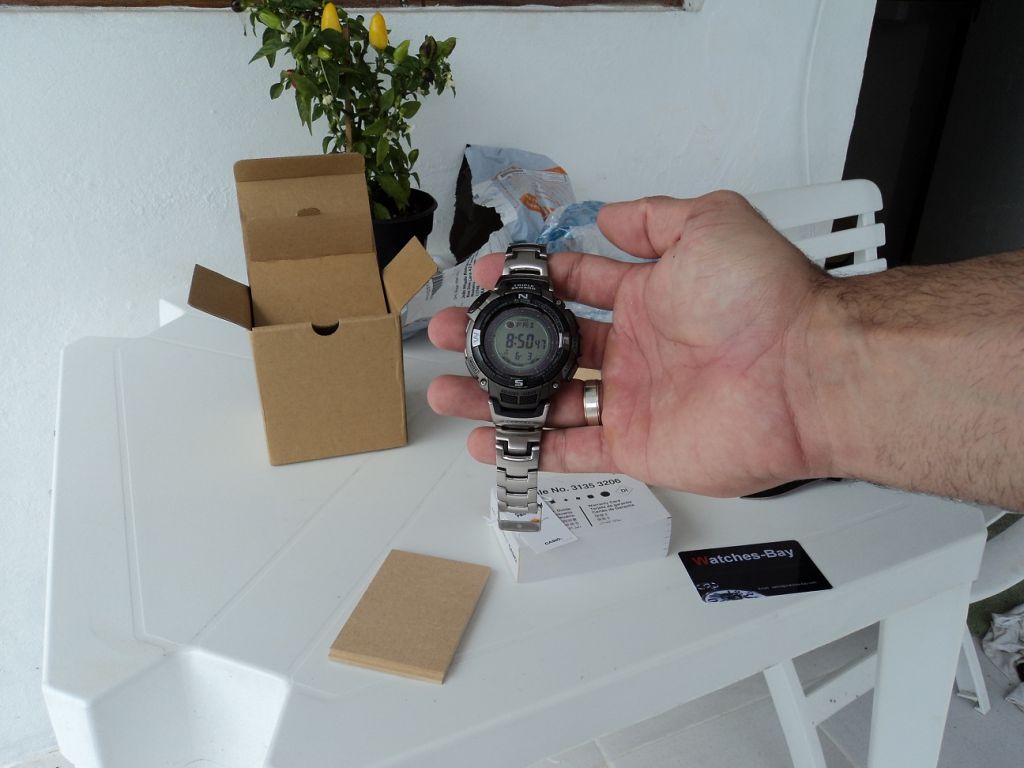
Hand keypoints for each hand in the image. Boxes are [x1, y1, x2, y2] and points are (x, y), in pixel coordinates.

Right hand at [427, 192, 831, 495]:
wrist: (804, 374)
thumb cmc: (766, 300)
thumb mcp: (709, 223)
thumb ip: (653, 218)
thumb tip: (611, 215)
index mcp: (648, 297)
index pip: (571, 286)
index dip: (525, 281)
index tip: (487, 278)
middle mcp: (636, 348)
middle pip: (547, 345)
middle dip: (494, 339)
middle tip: (451, 335)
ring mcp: (633, 399)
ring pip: (547, 399)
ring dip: (495, 396)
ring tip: (449, 391)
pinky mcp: (636, 446)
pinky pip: (570, 449)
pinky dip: (528, 449)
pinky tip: (489, 442)